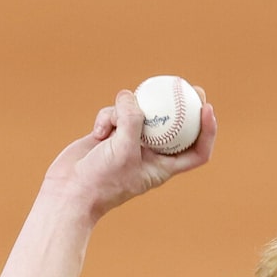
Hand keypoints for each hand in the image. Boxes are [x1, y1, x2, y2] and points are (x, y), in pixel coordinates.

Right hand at [45, 88, 217, 218]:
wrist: (69, 191)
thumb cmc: (101, 180)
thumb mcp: (122, 150)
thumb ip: (132, 120)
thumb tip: (130, 95)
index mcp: (163, 167)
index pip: (196, 152)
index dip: (207, 131)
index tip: (207, 109)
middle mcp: (151, 154)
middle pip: (175, 126)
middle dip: (182, 106)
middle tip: (188, 86)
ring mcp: (130, 142)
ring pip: (139, 113)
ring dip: (125, 112)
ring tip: (111, 127)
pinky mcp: (111, 133)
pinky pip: (116, 113)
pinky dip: (107, 116)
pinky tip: (96, 132)